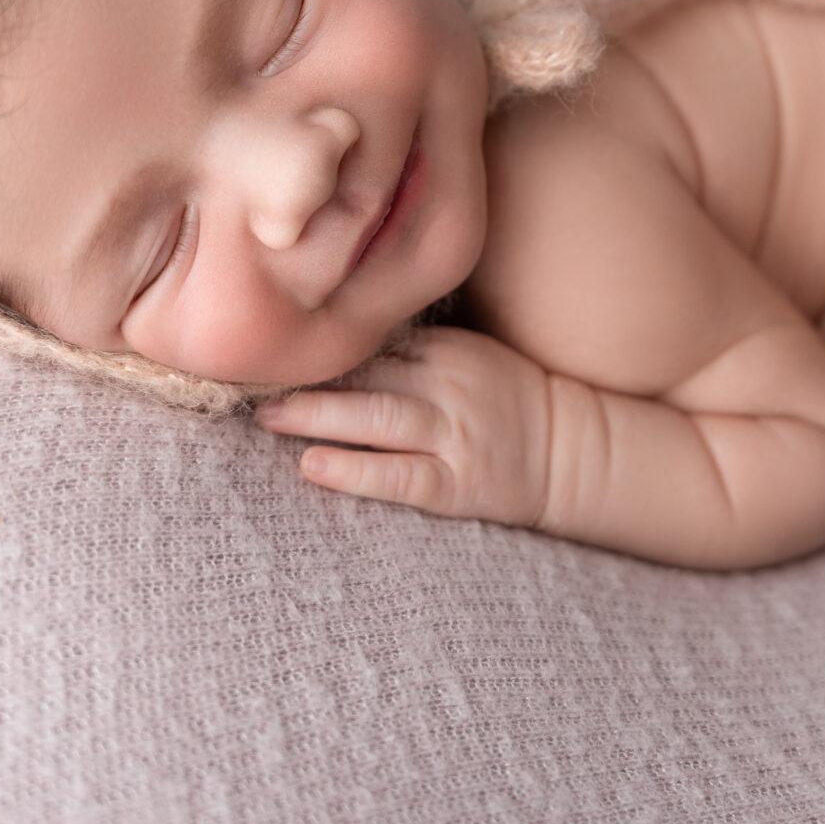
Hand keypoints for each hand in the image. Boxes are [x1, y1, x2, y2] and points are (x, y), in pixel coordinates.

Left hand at [255, 327, 552, 528]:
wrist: (573, 451)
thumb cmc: (508, 402)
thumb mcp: (466, 356)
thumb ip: (410, 350)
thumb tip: (329, 351)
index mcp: (448, 346)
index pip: (371, 340)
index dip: (319, 347)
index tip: (271, 347)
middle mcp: (449, 383)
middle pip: (366, 373)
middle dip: (306, 377)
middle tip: (251, 380)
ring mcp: (454, 434)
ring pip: (376, 418)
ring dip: (316, 416)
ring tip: (268, 418)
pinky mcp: (457, 483)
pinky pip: (396, 475)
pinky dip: (351, 470)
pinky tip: (311, 467)